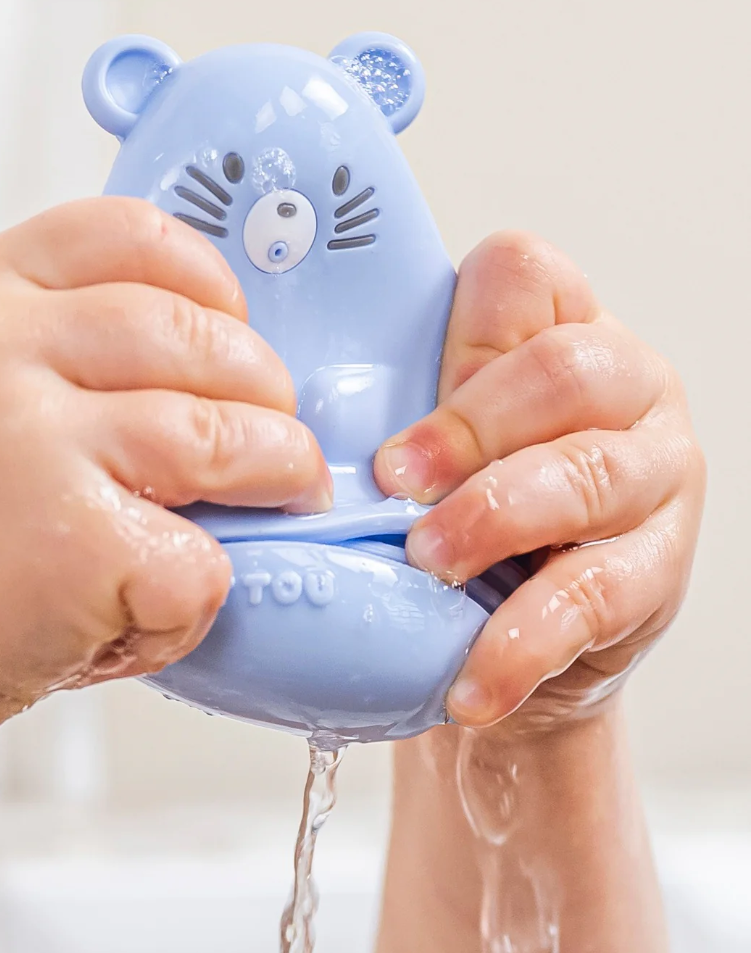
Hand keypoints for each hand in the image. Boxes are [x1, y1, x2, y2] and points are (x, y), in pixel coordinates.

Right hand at [0, 197, 331, 710]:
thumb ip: (74, 340)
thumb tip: (233, 344)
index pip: (131, 234)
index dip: (211, 279)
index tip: (236, 326)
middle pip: (197, 335)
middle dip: (265, 389)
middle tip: (277, 439)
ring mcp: (31, 444)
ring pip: (221, 434)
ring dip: (277, 469)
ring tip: (278, 496)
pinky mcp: (72, 543)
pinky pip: (201, 554)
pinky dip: (206, 586)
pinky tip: (162, 600)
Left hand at [374, 231, 704, 729]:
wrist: (518, 636)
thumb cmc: (469, 514)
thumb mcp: (439, 446)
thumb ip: (401, 406)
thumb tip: (290, 414)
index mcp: (561, 330)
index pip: (522, 275)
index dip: (460, 331)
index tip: (400, 400)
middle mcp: (626, 388)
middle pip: (563, 371)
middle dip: (468, 430)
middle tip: (396, 482)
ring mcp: (655, 475)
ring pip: (587, 474)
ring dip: (492, 518)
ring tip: (428, 562)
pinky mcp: (660, 569)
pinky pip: (595, 595)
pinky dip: (522, 641)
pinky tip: (473, 677)